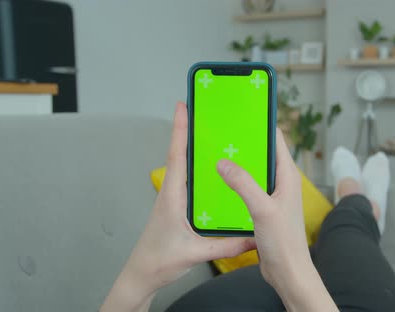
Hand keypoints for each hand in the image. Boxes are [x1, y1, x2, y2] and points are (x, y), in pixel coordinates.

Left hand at [101, 102, 255, 310]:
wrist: (141, 275)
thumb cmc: (158, 261)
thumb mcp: (195, 253)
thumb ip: (226, 246)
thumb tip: (253, 239)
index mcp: (172, 197)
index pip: (176, 156)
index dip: (179, 129)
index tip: (182, 106)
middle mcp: (171, 193)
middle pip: (178, 154)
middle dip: (186, 130)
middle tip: (198, 110)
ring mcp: (172, 200)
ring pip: (182, 166)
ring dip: (190, 147)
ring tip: (205, 131)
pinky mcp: (176, 207)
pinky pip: (187, 181)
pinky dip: (194, 167)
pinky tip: (208, 169)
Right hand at [217, 129, 336, 310]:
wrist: (288, 271)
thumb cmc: (284, 243)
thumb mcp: (262, 209)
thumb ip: (243, 184)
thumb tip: (224, 162)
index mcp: (288, 177)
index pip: (277, 141)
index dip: (263, 126)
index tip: (247, 113)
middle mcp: (283, 183)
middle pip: (264, 155)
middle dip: (247, 143)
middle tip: (225, 132)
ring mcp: (274, 196)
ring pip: (255, 172)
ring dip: (241, 164)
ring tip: (220, 154)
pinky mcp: (265, 209)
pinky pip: (250, 188)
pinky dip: (238, 182)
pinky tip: (222, 183)